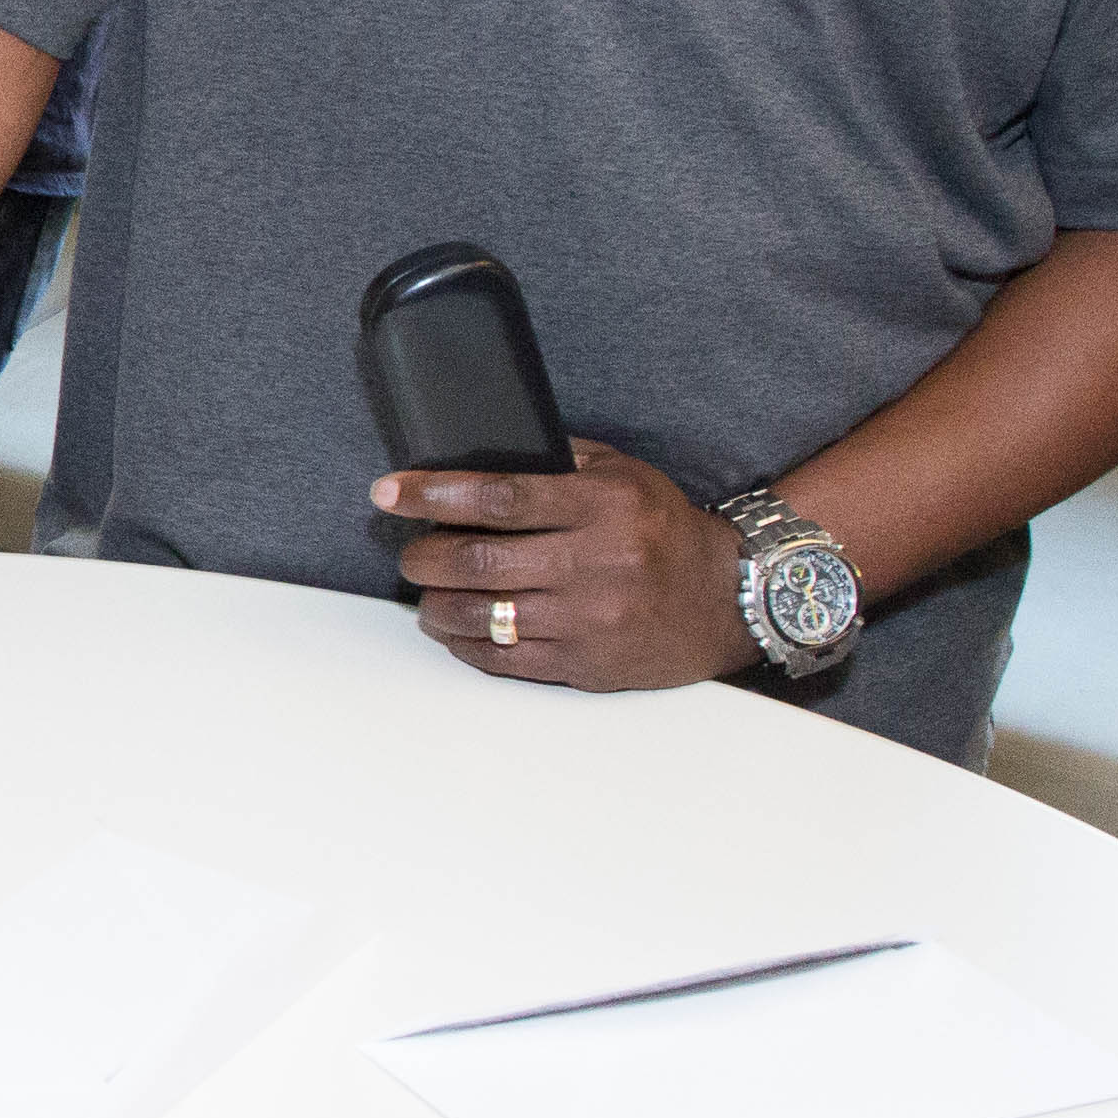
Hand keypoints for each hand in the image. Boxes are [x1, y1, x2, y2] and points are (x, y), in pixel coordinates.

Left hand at [375, 437, 758, 689]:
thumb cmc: (665, 530)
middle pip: (479, 562)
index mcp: (602, 506)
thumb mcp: (624, 474)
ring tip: (429, 591)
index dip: (435, 494)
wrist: (727, 600)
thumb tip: (484, 452)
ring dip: (437, 604)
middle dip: (425, 556)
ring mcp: (588, 620)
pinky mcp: (585, 665)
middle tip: (412, 552)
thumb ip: (559, 460)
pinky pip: (504, 660)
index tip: (390, 492)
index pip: (501, 497)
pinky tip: (456, 627)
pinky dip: (466, 643)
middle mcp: (594, 564)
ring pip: (483, 615)